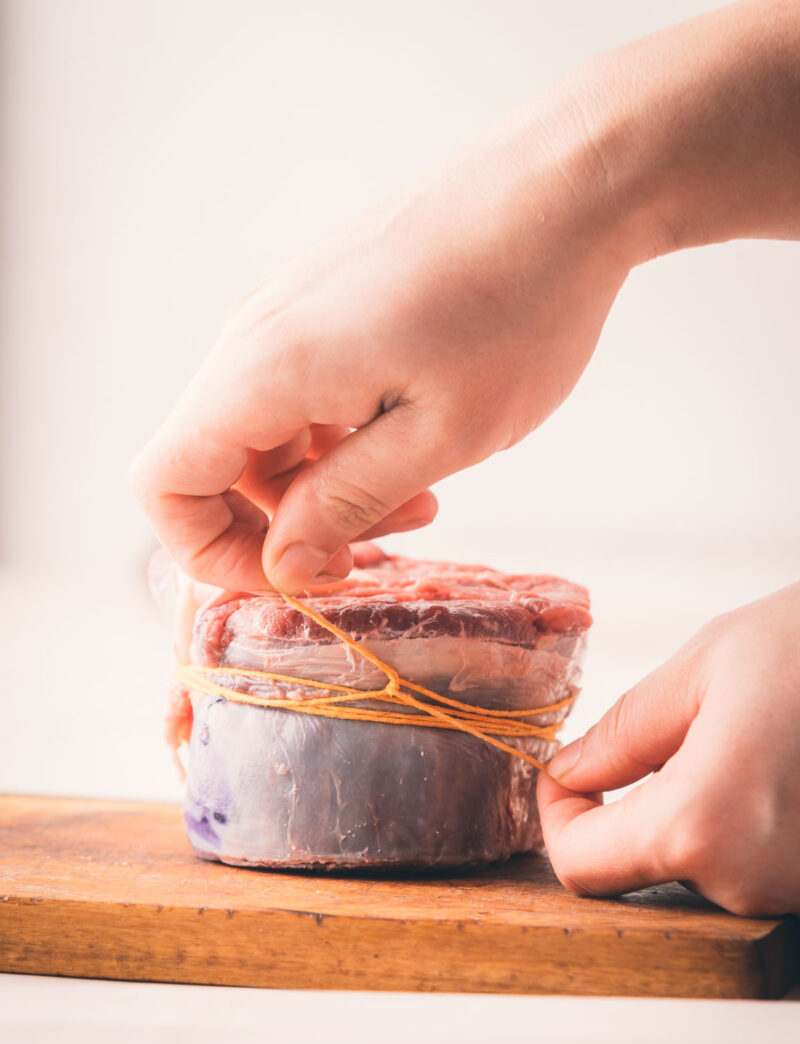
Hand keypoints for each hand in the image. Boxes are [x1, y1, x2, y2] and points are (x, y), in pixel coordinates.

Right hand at [129, 91, 631, 592]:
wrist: (564, 189)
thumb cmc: (516, 307)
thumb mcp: (437, 437)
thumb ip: (344, 506)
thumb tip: (283, 565)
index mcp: (265, 368)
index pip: (164, 482)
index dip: (211, 553)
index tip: (295, 576)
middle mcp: (257, 336)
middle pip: (216, 465)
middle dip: (284, 528)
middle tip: (375, 548)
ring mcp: (291, 316)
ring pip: (265, 437)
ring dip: (323, 489)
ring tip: (419, 498)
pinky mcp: (328, 308)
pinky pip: (300, 398)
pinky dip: (340, 444)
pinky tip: (417, 447)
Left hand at [538, 583, 799, 916]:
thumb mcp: (705, 668)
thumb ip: (623, 734)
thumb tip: (570, 773)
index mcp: (705, 824)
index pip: (580, 865)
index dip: (558, 816)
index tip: (569, 770)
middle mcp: (750, 878)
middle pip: (636, 867)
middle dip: (623, 807)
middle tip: (652, 740)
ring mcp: (793, 888)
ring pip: (694, 864)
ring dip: (685, 809)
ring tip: (730, 738)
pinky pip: (746, 861)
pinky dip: (734, 819)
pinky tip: (765, 764)